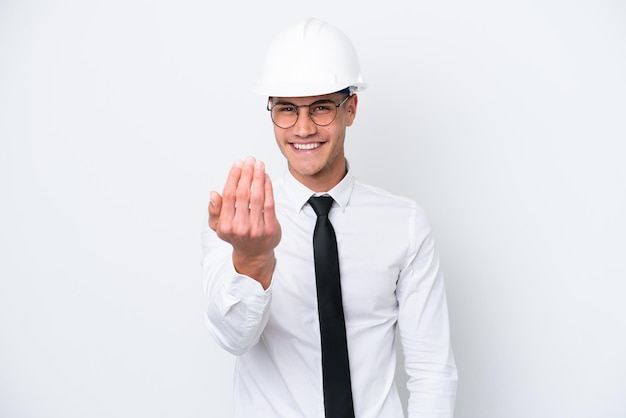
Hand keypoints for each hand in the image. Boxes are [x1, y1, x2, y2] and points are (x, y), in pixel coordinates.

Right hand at [208, 157, 280, 288]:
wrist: (254, 253)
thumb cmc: (236, 235)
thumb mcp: (219, 226)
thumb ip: (214, 210)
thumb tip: (213, 194)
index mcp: (226, 225)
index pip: (229, 195)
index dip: (234, 177)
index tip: (238, 164)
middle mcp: (240, 227)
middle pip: (243, 194)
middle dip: (247, 173)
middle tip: (249, 160)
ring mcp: (256, 228)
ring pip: (257, 197)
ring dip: (258, 177)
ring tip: (259, 164)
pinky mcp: (270, 228)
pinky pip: (269, 203)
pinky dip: (268, 188)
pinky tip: (266, 177)